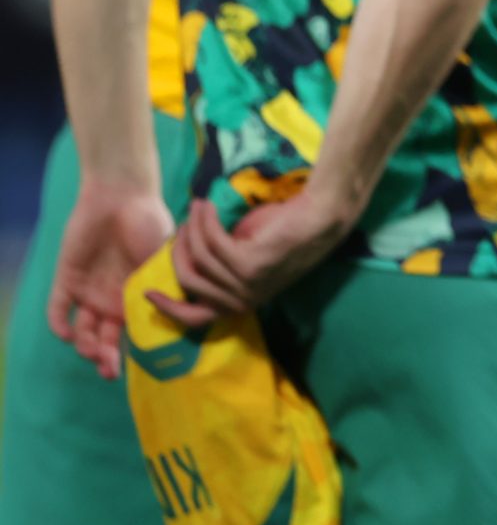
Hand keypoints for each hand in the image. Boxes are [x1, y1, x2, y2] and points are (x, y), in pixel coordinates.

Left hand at [46, 179, 172, 378]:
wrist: (123, 196)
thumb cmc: (152, 224)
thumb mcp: (169, 260)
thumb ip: (172, 289)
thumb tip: (189, 321)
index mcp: (138, 296)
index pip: (134, 333)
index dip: (135, 352)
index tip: (139, 367)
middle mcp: (112, 299)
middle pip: (105, 339)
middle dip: (106, 359)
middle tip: (109, 372)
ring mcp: (89, 291)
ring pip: (82, 331)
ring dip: (86, 346)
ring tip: (93, 352)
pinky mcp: (68, 280)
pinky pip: (58, 310)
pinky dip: (60, 325)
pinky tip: (68, 335)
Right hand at [148, 193, 354, 327]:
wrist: (319, 218)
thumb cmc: (284, 233)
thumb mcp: (245, 257)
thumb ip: (218, 267)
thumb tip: (184, 257)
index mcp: (240, 303)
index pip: (195, 318)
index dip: (168, 308)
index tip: (149, 292)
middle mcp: (242, 300)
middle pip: (188, 280)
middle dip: (179, 250)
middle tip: (182, 225)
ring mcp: (246, 284)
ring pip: (198, 258)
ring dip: (192, 228)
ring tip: (196, 207)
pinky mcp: (249, 265)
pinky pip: (212, 242)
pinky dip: (205, 221)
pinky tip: (207, 206)